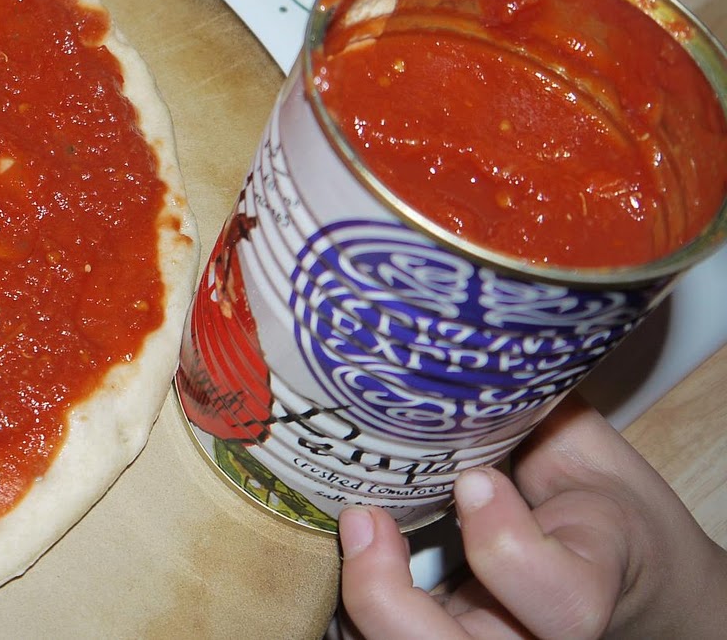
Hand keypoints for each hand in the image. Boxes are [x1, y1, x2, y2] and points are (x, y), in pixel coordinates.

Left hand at [337, 394, 726, 638]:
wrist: (622, 575)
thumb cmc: (599, 504)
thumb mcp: (585, 453)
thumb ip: (538, 418)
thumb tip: (472, 345)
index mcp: (592, 580)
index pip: (562, 600)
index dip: (505, 544)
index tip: (472, 478)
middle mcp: (535, 635)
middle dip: (388, 598)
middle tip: (363, 518)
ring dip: (355, 605)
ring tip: (345, 533)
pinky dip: (343, 616)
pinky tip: (333, 559)